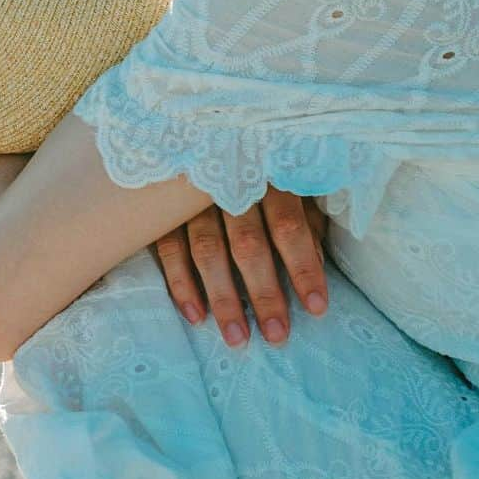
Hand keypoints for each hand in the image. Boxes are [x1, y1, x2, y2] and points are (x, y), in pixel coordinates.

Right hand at [152, 188, 329, 347]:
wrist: (204, 140)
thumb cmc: (259, 173)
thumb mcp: (291, 188)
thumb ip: (304, 222)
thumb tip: (315, 265)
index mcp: (267, 177)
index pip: (288, 226)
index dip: (302, 267)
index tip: (315, 308)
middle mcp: (229, 186)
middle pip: (247, 243)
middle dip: (264, 293)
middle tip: (276, 336)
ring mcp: (191, 197)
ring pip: (207, 251)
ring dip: (223, 298)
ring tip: (237, 338)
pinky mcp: (163, 208)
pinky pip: (169, 249)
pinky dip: (181, 284)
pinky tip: (196, 316)